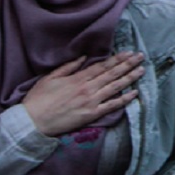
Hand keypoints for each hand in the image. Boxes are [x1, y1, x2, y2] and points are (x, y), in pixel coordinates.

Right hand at [22, 52, 144, 136]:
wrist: (33, 121)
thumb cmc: (39, 99)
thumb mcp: (50, 77)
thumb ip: (68, 66)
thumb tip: (83, 56)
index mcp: (78, 78)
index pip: (102, 66)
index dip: (117, 59)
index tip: (128, 52)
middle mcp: (88, 88)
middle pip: (112, 73)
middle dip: (128, 64)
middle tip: (141, 57)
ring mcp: (91, 101)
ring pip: (115, 87)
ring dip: (130, 77)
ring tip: (141, 70)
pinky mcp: (91, 114)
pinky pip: (112, 105)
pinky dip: (124, 99)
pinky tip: (134, 93)